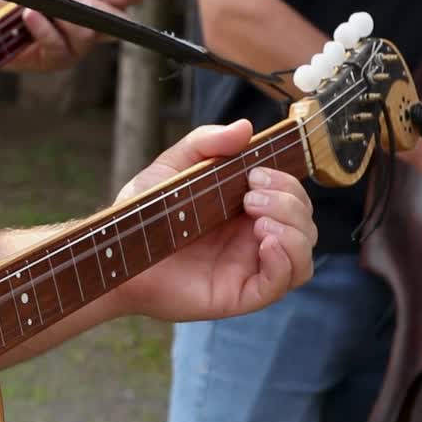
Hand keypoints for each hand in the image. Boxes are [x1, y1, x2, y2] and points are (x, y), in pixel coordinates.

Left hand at [113, 120, 317, 320]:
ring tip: (260, 220)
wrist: (117, 254)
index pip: (291, 195)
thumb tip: (246, 127)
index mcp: (243, 208)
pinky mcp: (241, 293)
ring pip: (303, 252)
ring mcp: (249, 266)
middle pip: (302, 220)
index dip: (287, 182)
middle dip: (289, 201)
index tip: (257, 173)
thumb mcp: (171, 168)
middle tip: (250, 196)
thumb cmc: (142, 214)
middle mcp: (252, 237)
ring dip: (293, 230)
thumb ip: (205, 143)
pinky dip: (286, 260)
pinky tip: (266, 242)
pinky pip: (284, 282)